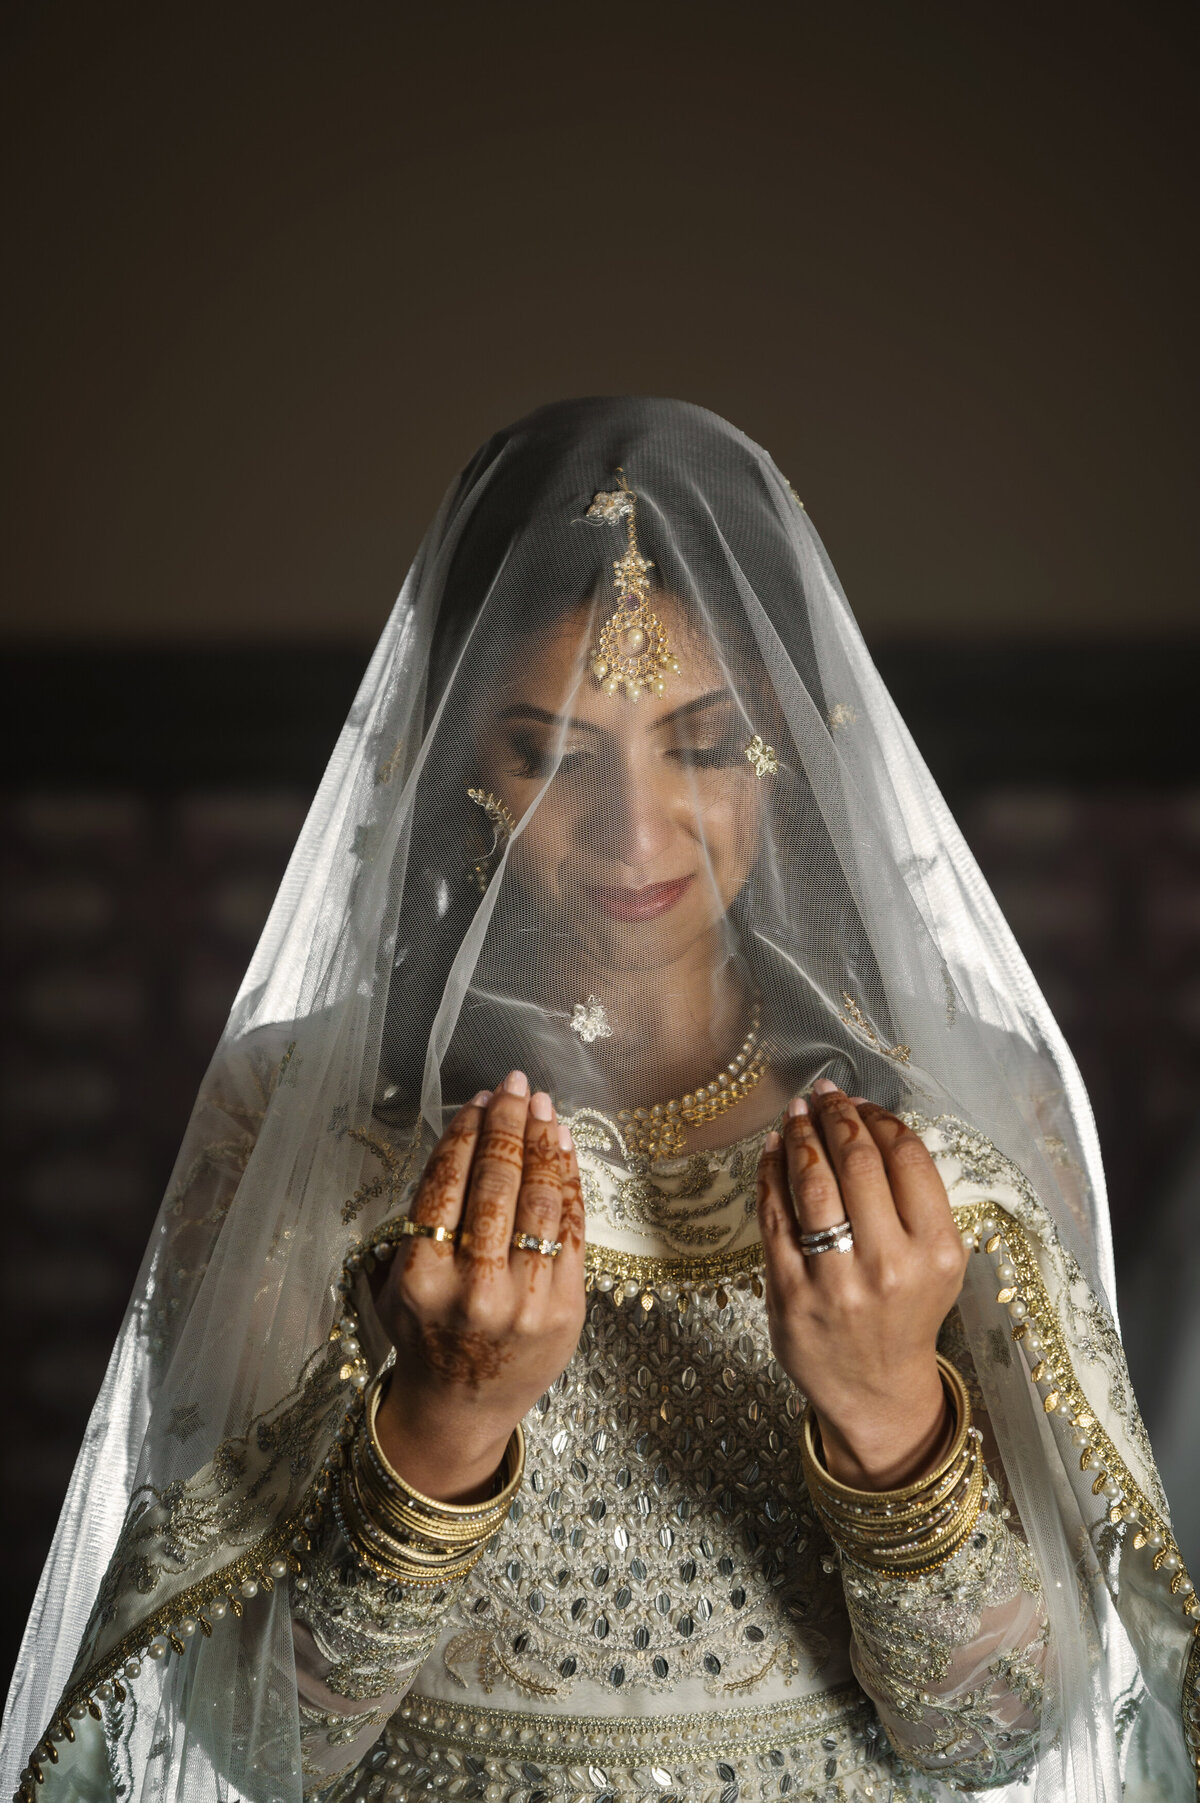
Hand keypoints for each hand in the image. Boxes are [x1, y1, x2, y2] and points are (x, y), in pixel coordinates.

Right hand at [371, 1071, 585, 1500]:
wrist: (461, 1407)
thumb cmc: (424, 1333)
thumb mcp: (397, 1281)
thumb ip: (423, 1219)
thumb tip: (467, 1135)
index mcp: (421, 1279)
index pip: (445, 1185)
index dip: (464, 1133)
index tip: (478, 1099)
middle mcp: (473, 1290)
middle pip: (496, 1184)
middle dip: (508, 1124)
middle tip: (516, 1085)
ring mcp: (525, 1301)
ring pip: (539, 1201)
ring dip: (543, 1144)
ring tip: (544, 1108)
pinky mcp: (565, 1309)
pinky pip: (569, 1229)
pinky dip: (567, 1182)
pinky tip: (563, 1149)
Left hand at [755, 1081, 968, 1489]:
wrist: (877, 1389)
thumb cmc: (907, 1313)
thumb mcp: (938, 1262)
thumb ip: (916, 1200)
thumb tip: (872, 1123)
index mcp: (936, 1252)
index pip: (907, 1160)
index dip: (881, 1119)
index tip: (864, 1103)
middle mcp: (889, 1266)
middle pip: (858, 1164)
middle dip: (838, 1116)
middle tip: (824, 1093)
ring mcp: (834, 1282)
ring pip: (812, 1185)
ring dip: (801, 1135)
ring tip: (797, 1112)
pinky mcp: (788, 1294)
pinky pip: (774, 1217)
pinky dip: (770, 1174)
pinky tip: (773, 1151)